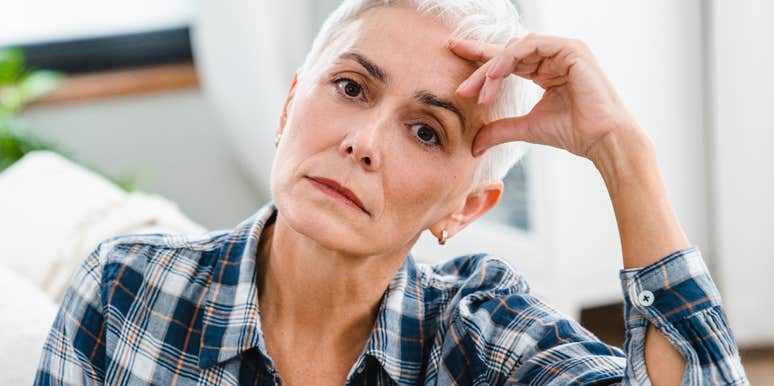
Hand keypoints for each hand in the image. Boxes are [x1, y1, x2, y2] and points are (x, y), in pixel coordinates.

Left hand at [449, 33, 641, 159]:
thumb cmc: (572, 133)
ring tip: (478, 92)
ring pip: (514, 49)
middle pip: (507, 53)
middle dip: (479, 66)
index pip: (507, 60)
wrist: (601, 140)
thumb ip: (500, 129)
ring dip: (492, 70)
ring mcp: (563, 50)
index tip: (454, 58)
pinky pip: (530, 46)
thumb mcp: (527, 128)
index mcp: (546, 69)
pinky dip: (508, 60)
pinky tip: (494, 77)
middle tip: (459, 85)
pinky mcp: (570, 49)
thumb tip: (473, 144)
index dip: (481, 61)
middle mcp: (554, 55)